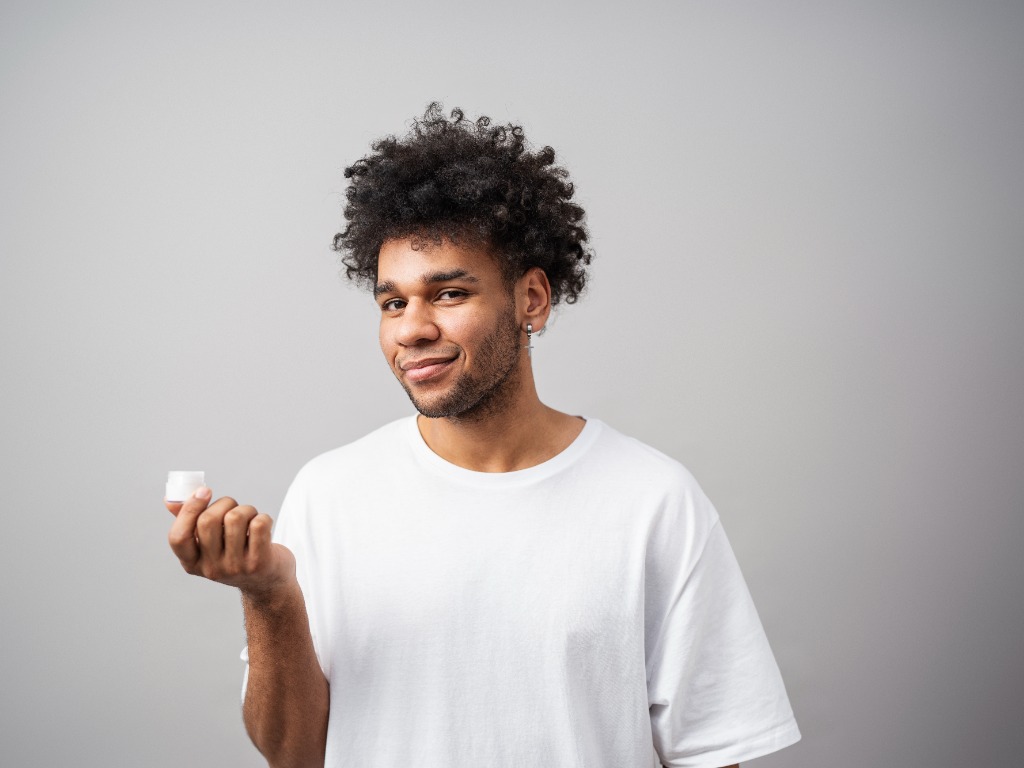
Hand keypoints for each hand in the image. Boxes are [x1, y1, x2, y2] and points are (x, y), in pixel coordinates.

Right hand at [166, 487, 295, 598]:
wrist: (268, 583)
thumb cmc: (235, 554)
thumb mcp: (209, 545)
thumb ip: (190, 523)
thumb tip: (170, 499)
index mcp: (191, 563)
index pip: (178, 537)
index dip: (189, 509)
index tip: (204, 491)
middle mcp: (211, 569)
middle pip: (208, 520)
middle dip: (225, 502)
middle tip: (235, 507)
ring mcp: (235, 568)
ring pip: (235, 518)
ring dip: (247, 509)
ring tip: (251, 519)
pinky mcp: (260, 563)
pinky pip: (259, 524)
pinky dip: (264, 517)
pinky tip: (264, 526)